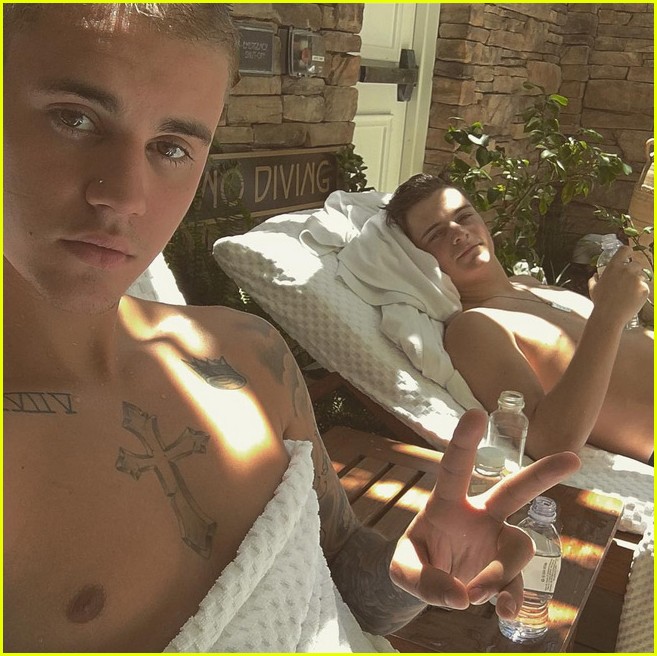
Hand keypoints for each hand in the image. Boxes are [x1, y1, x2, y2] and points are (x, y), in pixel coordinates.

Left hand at [389, 409, 579, 619]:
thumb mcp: (400, 567)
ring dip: (498, 573)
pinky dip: (511, 598)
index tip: (476, 412)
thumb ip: (420, 578)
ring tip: (473, 594)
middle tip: (572, 459)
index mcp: (448, 502)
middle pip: (514, 491)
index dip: (465, 441)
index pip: (455, 467)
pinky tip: (504, 611)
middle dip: (542, 474)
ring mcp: (496, 544)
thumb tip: (459, 595)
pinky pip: (518, 583)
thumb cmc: (416, 560)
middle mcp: (480, 516)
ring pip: (518, 548)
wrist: (429, 584)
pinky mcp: (505, 573)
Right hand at [588, 245, 649, 323]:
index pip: (624, 250)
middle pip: (636, 264)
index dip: (627, 251)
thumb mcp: (593, 288)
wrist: (609, 316)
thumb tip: (596, 275)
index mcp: (613, 267)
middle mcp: (626, 270)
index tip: (628, 254)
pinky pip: (644, 288)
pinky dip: (640, 293)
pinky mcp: (644, 289)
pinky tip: (631, 300)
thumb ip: (594, 279)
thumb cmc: (600, 302)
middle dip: (634, 270)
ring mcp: (637, 280)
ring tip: (629, 293)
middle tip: (628, 280)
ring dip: (637, 282)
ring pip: (641, 276)